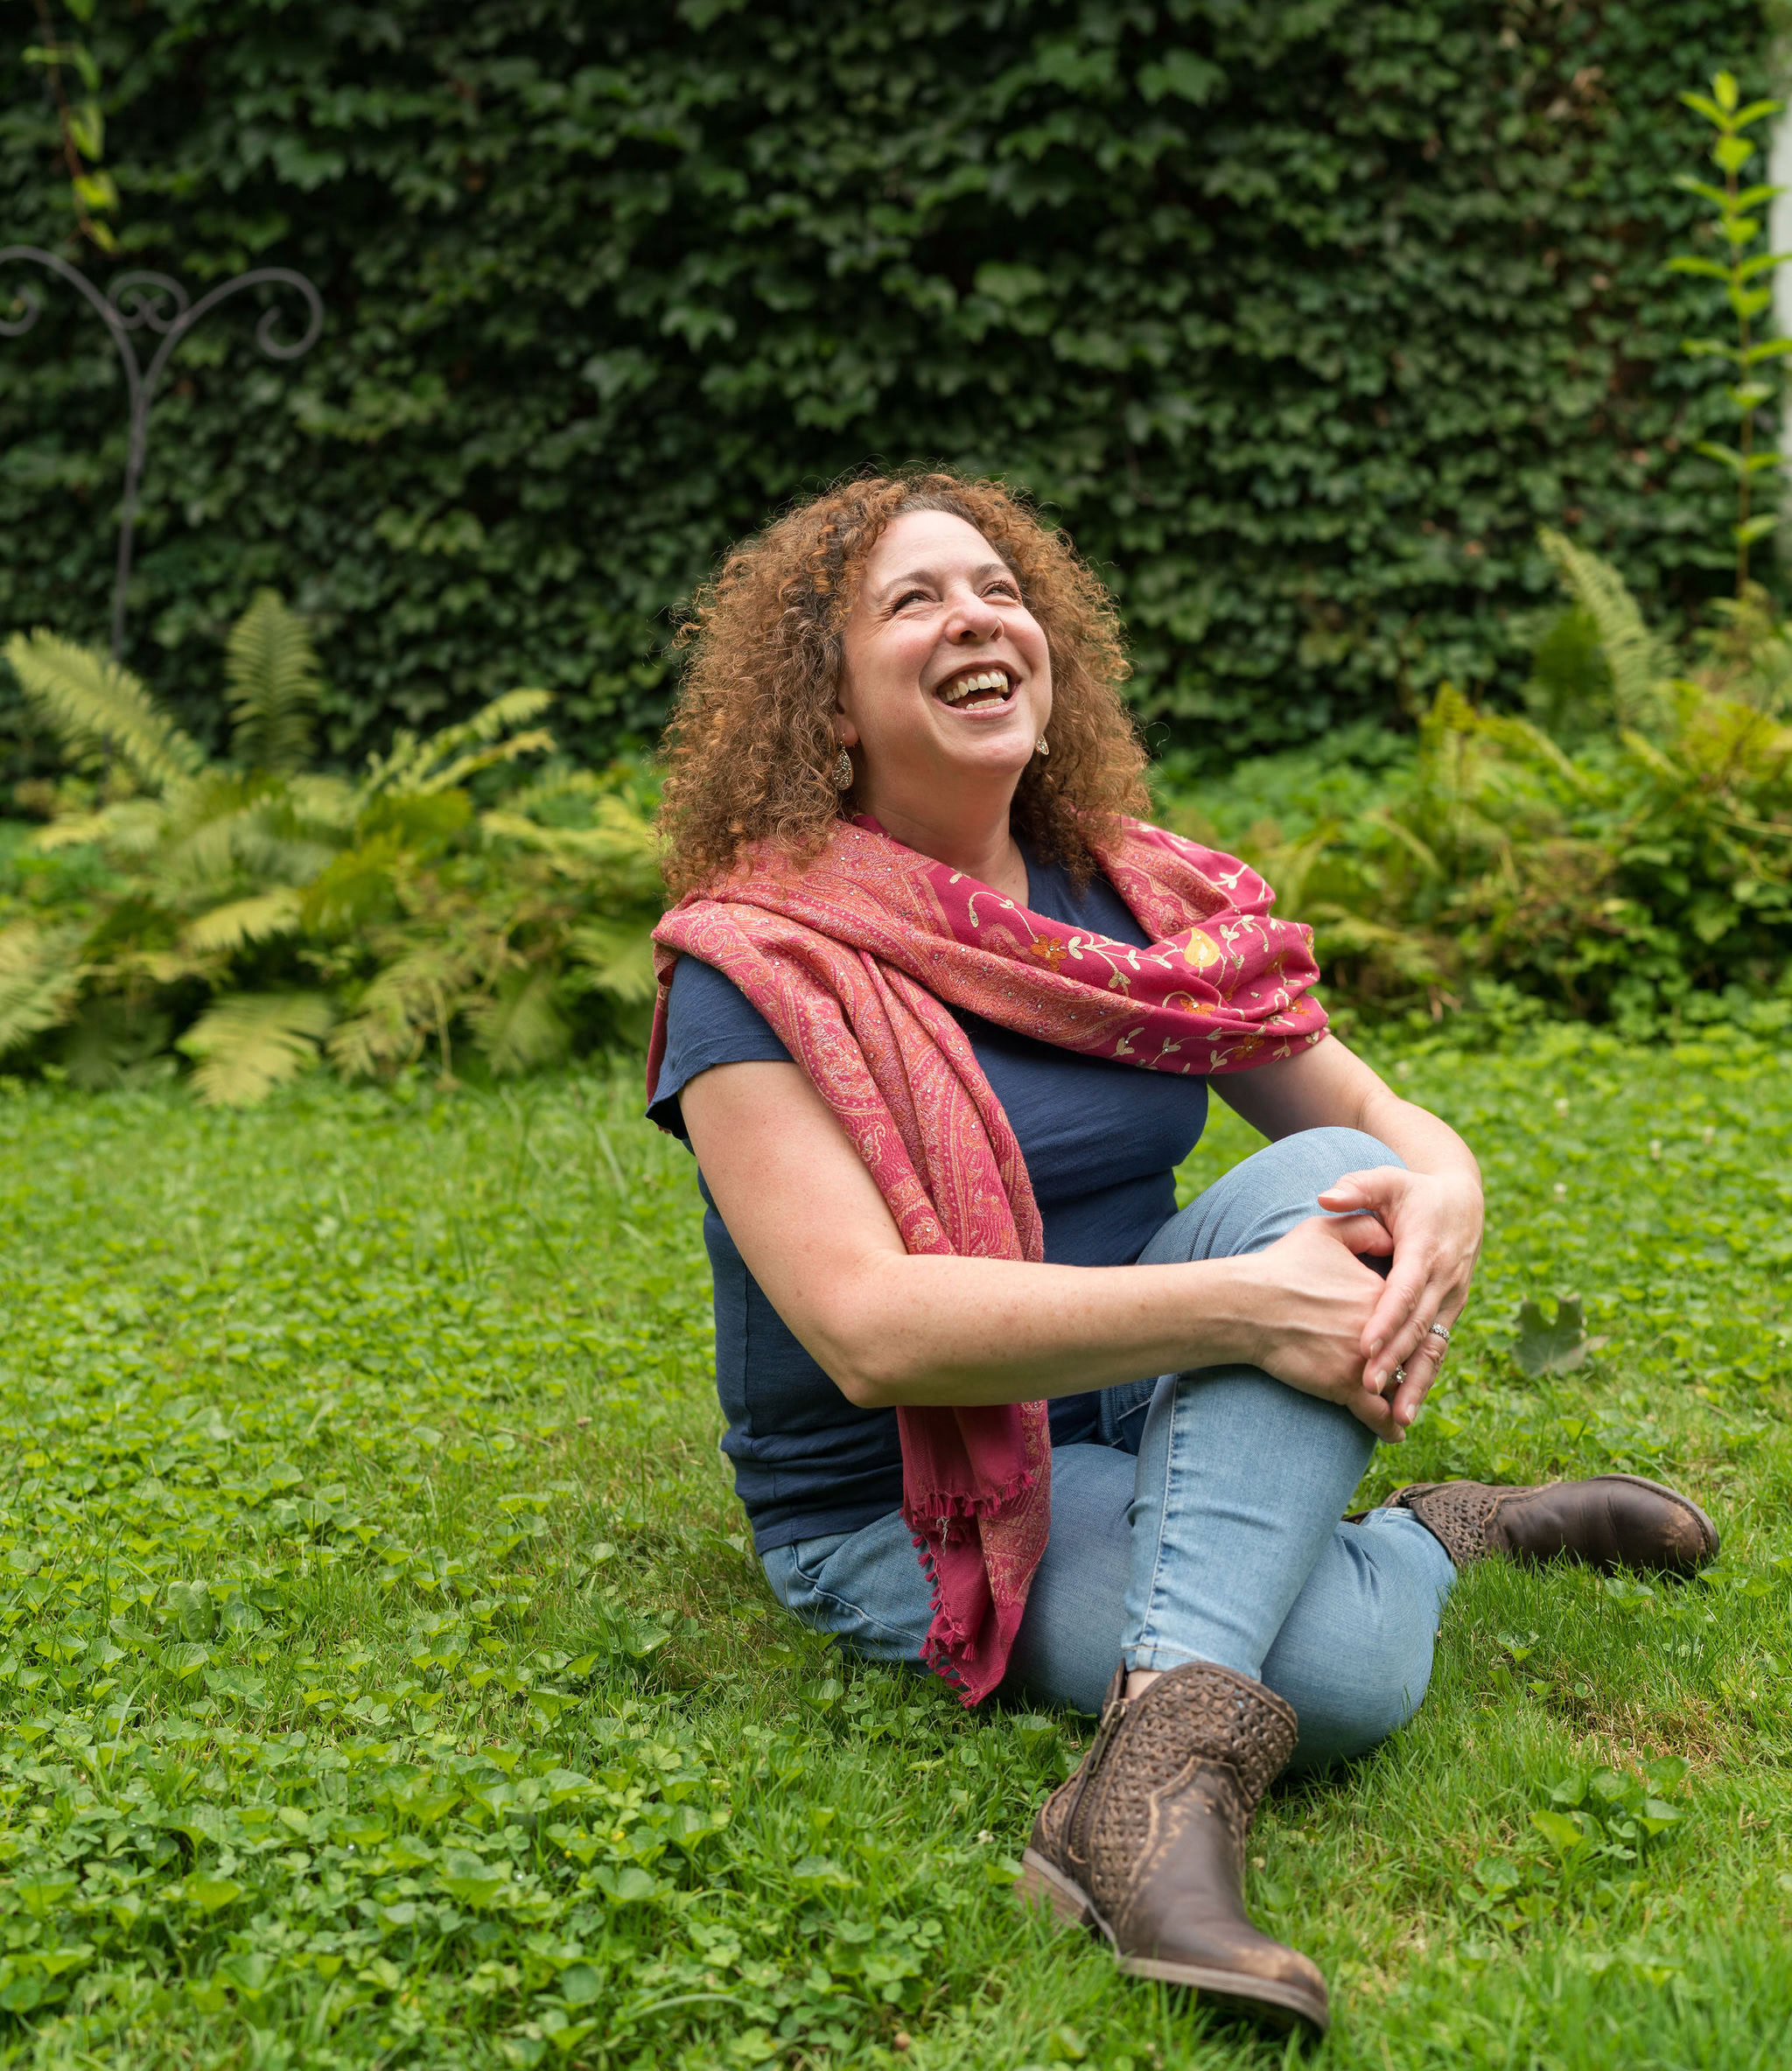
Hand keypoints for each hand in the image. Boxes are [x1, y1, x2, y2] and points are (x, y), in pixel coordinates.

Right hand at [1240, 1212, 1402, 1438]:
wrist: (1250, 1304)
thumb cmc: (1282, 1266)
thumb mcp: (1326, 1231)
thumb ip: (1365, 1227)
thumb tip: (1391, 1234)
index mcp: (1385, 1293)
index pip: (1412, 1311)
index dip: (1409, 1323)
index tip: (1409, 1330)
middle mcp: (1384, 1329)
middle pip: (1411, 1350)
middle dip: (1413, 1363)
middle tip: (1413, 1373)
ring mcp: (1367, 1361)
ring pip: (1399, 1384)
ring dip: (1404, 1397)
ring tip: (1406, 1406)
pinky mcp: (1347, 1387)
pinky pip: (1379, 1415)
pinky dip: (1389, 1427)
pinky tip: (1394, 1433)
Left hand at [1316, 1165, 1483, 1431]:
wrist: (1463, 1201)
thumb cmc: (1414, 1192)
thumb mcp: (1388, 1181)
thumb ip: (1357, 1187)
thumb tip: (1325, 1197)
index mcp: (1425, 1250)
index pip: (1404, 1290)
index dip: (1385, 1319)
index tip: (1363, 1345)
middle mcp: (1443, 1280)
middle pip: (1418, 1327)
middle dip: (1395, 1360)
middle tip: (1369, 1389)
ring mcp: (1450, 1299)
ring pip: (1434, 1347)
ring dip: (1417, 1383)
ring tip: (1398, 1418)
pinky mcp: (1450, 1311)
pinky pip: (1437, 1348)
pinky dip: (1424, 1378)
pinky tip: (1407, 1407)